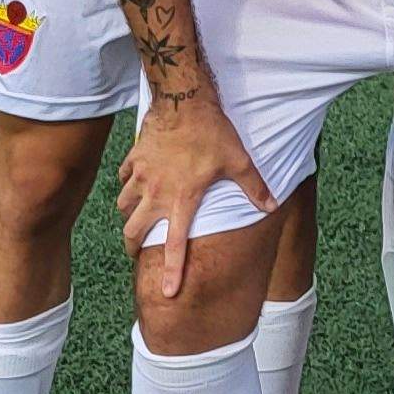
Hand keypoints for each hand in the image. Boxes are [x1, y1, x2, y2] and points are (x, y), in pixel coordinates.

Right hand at [116, 88, 272, 299]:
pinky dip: (126, 185)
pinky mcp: (133, 158)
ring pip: (122, 206)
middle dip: (133, 246)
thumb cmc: (212, 132)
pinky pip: (122, 179)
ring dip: (128, 216)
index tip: (167, 293)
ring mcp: (140, 175)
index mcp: (181, 199)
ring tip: (135, 219)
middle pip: (132, 232)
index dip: (171, 271)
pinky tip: (134, 183)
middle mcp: (156, 193)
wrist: (183, 100)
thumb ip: (254, 187)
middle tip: (137, 252)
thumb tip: (271, 206)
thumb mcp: (239, 160)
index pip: (173, 245)